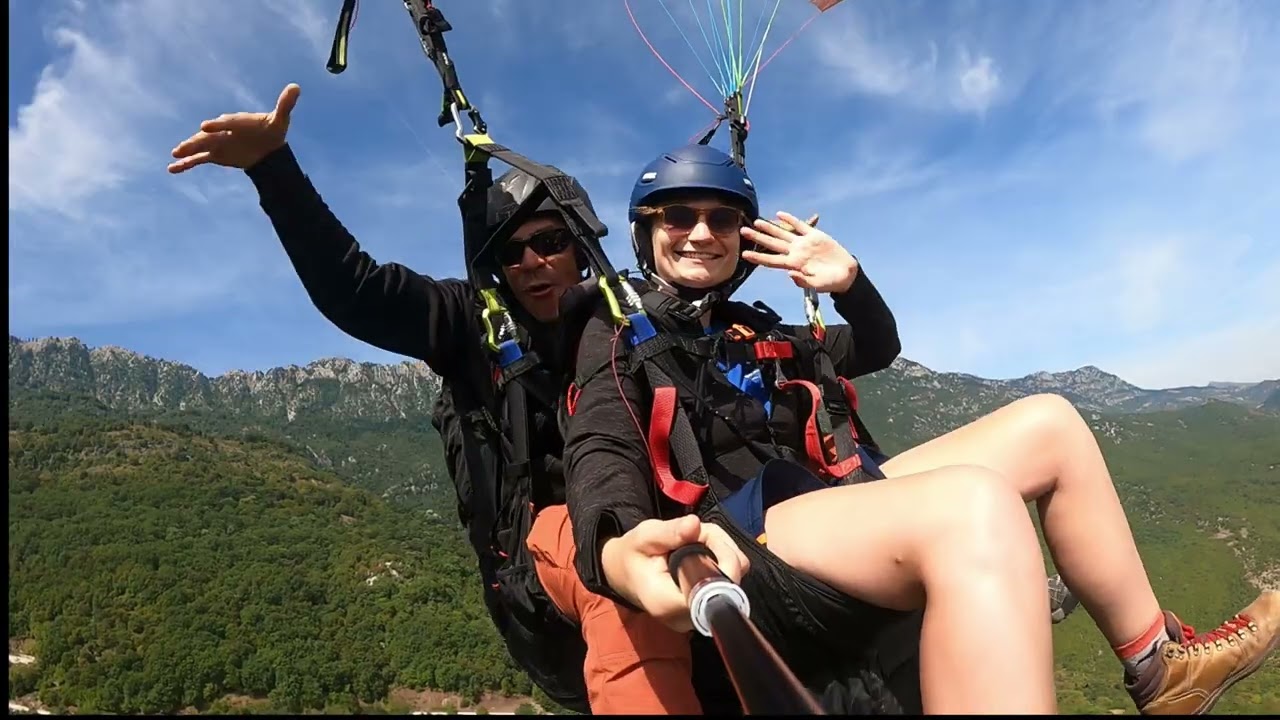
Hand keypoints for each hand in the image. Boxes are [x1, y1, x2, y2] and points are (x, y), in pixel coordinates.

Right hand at [168, 83, 300, 173]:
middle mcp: (223, 130)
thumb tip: (296, 87)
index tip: (207, 126)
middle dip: (198, 139)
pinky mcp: (214, 154)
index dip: (217, 125)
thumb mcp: (280, 120)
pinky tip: (172, 169)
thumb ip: (284, 105)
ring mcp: (217, 142)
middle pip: (209, 135)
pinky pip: (198, 159)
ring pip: (200, 145)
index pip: (226, 122)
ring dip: (188, 149)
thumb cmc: (272, 131)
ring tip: (175, 153)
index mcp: (237, 121)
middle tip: (185, 144)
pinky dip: (186, 164)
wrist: (268, 148)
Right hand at [601, 515, 748, 632]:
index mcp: (667, 604)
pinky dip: (722, 563)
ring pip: (733, 581)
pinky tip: (702, 553)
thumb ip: (669, 532)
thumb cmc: (632, 555)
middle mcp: (686, 618)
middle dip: (721, 550)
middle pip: (728, 585)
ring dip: (723, 553)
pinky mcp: (704, 611)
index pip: (713, 592)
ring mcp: (697, 618)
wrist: (623, 573)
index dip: (722, 562)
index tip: (708, 538)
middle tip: (697, 533)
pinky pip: (729, 584)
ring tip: (696, 541)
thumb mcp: (644, 537)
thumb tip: (695, 525)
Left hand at [741, 211, 859, 293]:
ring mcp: (804, 243)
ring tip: (757, 221)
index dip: (758, 256)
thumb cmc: (830, 282)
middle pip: (772, 243)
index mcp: (794, 265)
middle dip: (757, 237)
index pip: (771, 260)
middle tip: (743, 231)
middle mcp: (795, 252)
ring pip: (783, 233)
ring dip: (770, 227)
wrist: (846, 274)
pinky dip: (790, 219)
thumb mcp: (817, 285)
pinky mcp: (815, 235)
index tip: (744, 254)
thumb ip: (803, 281)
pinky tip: (780, 214)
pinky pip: (800, 225)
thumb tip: (789, 274)